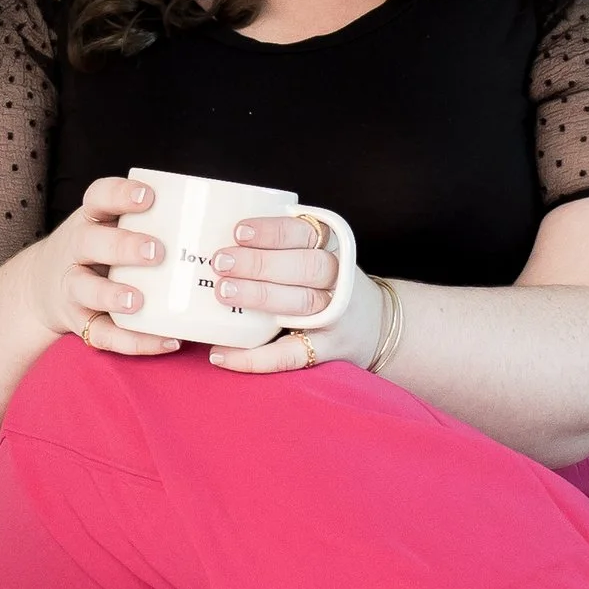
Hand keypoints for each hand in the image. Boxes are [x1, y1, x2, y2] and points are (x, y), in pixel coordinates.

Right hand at [31, 176, 181, 355]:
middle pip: (89, 242)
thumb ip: (148, 223)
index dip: (120, 195)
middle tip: (156, 252)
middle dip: (122, 246)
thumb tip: (214, 225)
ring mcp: (73, 287)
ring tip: (139, 302)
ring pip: (85, 289)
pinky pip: (103, 334)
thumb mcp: (108, 227)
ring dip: (112, 295)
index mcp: (90, 220)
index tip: (148, 196)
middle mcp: (76, 250)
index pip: (98, 198)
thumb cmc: (98, 253)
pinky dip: (134, 341)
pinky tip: (167, 341)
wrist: (42, 287)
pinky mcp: (79, 322)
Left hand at [210, 211, 379, 377]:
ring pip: (300, 303)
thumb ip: (283, 247)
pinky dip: (254, 358)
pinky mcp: (326, 350)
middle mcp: (338, 281)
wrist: (377, 326)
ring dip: (259, 296)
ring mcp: (335, 317)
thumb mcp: (320, 255)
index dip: (272, 231)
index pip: (306, 232)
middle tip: (221, 262)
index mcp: (333, 250)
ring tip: (223, 292)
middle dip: (260, 263)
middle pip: (304, 267)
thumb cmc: (330, 286)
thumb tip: (211, 240)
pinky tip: (222, 354)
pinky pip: (290, 355)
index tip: (238, 231)